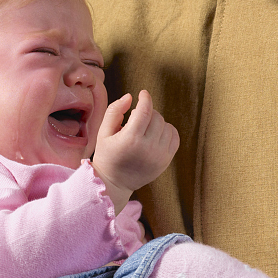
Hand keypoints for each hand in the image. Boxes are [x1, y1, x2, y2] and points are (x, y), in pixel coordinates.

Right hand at [92, 91, 179, 214]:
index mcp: (130, 140)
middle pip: (156, 117)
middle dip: (147, 112)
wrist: (114, 184)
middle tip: (137, 118)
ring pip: (166, 125)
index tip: (143, 93)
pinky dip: (167, 131)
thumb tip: (130, 96)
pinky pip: (174, 137)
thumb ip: (114, 111)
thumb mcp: (103, 132)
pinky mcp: (166, 161)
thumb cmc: (107, 155)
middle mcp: (147, 148)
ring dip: (156, 121)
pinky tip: (155, 134)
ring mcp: (159, 156)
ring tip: (144, 128)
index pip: (145, 111)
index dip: (145, 98)